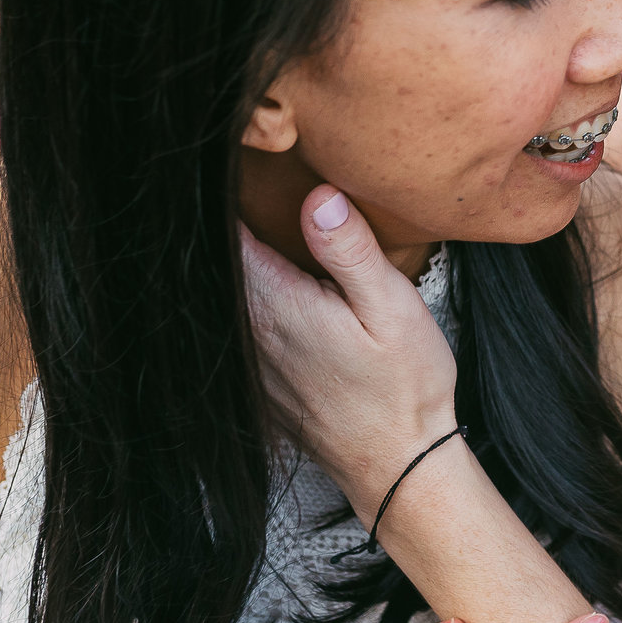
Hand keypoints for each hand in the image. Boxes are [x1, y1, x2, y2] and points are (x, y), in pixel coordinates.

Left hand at [242, 183, 458, 501]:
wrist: (398, 465)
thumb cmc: (404, 386)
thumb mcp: (392, 307)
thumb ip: (350, 251)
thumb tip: (317, 195)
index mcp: (276, 304)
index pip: (226, 234)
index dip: (224, 192)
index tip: (235, 157)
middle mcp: (249, 331)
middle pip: (217, 261)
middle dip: (224, 220)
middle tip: (238, 178)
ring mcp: (247, 359)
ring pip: (221, 293)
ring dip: (232, 260)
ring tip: (244, 218)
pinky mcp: (255, 379)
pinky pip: (234, 325)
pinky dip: (239, 298)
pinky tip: (264, 280)